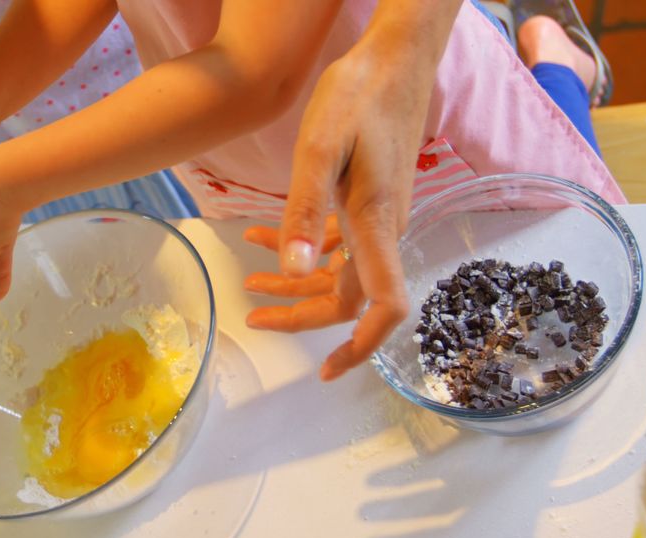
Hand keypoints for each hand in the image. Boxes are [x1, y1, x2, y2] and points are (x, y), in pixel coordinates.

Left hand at [243, 54, 420, 380]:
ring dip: (296, 282)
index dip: (361, 346)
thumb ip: (304, 211)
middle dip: (302, 314)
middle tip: (257, 319)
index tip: (329, 370)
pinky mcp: (369, 197)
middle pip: (347, 296)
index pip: (382, 305)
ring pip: (338, 270)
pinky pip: (337, 239)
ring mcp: (378, 215)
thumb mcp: (320, 148)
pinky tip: (263, 236)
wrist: (393, 57)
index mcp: (376, 225)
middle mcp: (382, 229)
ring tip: (252, 285)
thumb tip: (294, 268)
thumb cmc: (359, 96)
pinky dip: (302, 246)